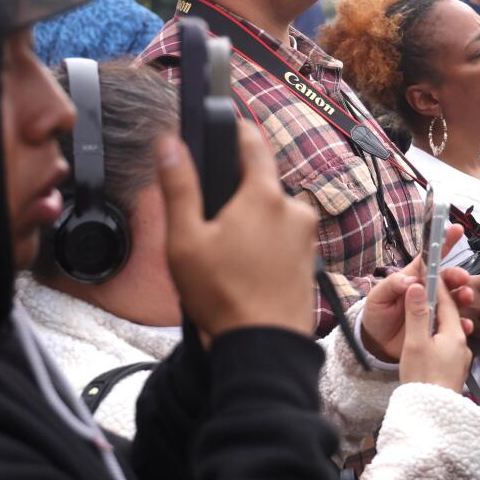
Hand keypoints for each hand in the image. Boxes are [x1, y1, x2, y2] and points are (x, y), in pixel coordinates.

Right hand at [158, 121, 317, 339]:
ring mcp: (306, 237)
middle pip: (258, 183)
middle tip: (208, 226)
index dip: (232, 131)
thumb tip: (170, 144)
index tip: (218, 134)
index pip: (252, 141)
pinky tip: (243, 274)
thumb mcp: (185, 240)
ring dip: (249, 226)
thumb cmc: (222, 297)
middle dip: (234, 196)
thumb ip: (178, 187)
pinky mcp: (309, 261)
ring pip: (269, 214)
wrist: (263, 348)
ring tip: (224, 259)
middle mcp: (294, 209)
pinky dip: (263, 249)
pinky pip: (281, 241)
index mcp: (264, 195)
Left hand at [360, 224, 476, 361]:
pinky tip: (465, 325)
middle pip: (448, 279)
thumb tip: (412, 281)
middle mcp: (428, 291)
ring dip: (463, 295)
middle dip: (458, 275)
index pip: (430, 258)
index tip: (456, 230)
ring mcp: (435, 309)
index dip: (443, 243)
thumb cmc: (377, 313)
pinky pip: (454, 325)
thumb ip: (392, 284)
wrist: (376, 343)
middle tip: (462, 278)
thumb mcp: (378, 296)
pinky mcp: (439, 328)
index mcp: (414, 278)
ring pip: (455, 299)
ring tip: (465, 296)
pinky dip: (462, 324)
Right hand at [398, 275, 472, 391]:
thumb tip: (418, 287)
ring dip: (436, 323)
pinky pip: (447, 347)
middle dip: (437, 304)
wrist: (433, 416)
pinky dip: (437, 339)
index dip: (435, 287)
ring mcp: (461, 359)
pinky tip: (428, 345)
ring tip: (423, 318)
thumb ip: (417, 314)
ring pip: (449, 333)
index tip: (426, 276)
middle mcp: (462, 344)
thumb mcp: (416, 343)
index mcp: (454, 334)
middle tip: (424, 294)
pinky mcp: (455, 371)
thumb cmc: (423, 379)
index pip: (446, 302)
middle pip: (449, 317)